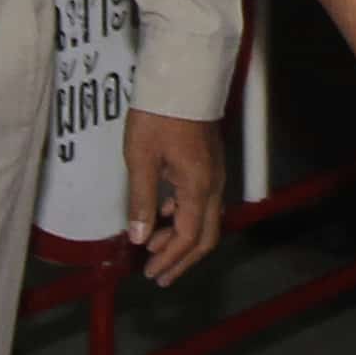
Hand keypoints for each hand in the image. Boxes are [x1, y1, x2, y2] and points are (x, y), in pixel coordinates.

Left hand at [119, 110, 226, 287]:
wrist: (182, 80)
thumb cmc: (159, 116)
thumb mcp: (141, 159)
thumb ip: (141, 201)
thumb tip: (140, 238)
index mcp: (198, 187)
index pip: (188, 238)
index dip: (170, 260)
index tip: (150, 273)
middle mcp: (214, 185)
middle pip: (205, 235)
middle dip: (181, 259)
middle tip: (157, 274)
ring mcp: (215, 174)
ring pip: (205, 220)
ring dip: (181, 238)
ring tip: (154, 247)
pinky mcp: (209, 165)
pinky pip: (202, 202)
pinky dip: (184, 217)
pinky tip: (164, 215)